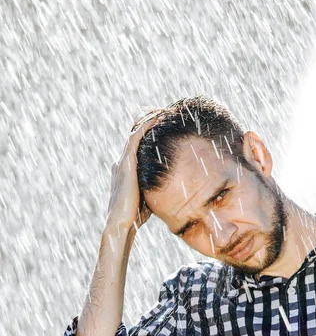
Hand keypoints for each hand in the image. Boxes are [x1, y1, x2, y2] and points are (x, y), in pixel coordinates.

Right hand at [106, 115, 157, 231]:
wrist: (121, 223)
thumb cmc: (136, 215)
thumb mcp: (148, 197)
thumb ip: (155, 188)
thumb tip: (174, 189)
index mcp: (125, 171)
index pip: (137, 148)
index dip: (147, 136)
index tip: (162, 128)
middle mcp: (121, 163)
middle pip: (134, 137)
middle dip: (146, 124)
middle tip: (162, 113)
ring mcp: (123, 162)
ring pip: (134, 134)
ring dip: (146, 121)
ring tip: (160, 111)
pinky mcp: (126, 164)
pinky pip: (135, 139)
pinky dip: (144, 127)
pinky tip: (155, 119)